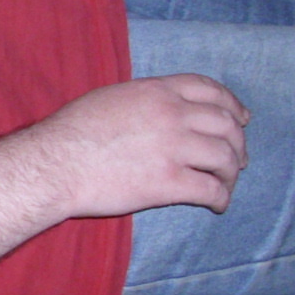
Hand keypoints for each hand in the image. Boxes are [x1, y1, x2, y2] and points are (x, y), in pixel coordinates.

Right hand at [31, 76, 249, 216]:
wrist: (52, 165)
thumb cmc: (69, 133)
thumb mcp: (109, 99)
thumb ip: (143, 99)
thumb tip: (161, 108)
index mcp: (156, 92)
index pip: (211, 90)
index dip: (231, 104)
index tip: (241, 118)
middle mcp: (172, 115)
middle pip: (226, 125)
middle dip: (238, 143)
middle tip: (238, 159)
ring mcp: (173, 148)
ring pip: (226, 158)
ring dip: (231, 173)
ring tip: (226, 184)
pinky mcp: (169, 182)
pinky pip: (212, 189)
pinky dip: (221, 198)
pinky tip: (217, 204)